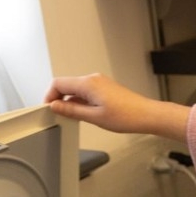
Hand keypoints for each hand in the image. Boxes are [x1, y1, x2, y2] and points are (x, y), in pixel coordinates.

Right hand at [44, 73, 189, 141]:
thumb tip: (55, 106)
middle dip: (58, 98)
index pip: (58, 83)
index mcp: (88, 83)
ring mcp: (100, 82)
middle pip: (66, 84)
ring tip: (72, 117)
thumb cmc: (126, 116)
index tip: (48, 108)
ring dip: (70, 100)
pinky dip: (80, 100)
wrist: (147, 115)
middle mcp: (93, 79)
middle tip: (58, 114)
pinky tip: (85, 113)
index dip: (49, 96)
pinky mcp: (106, 88)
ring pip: (76, 88)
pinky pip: (86, 91)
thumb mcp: (93, 117)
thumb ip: (71, 110)